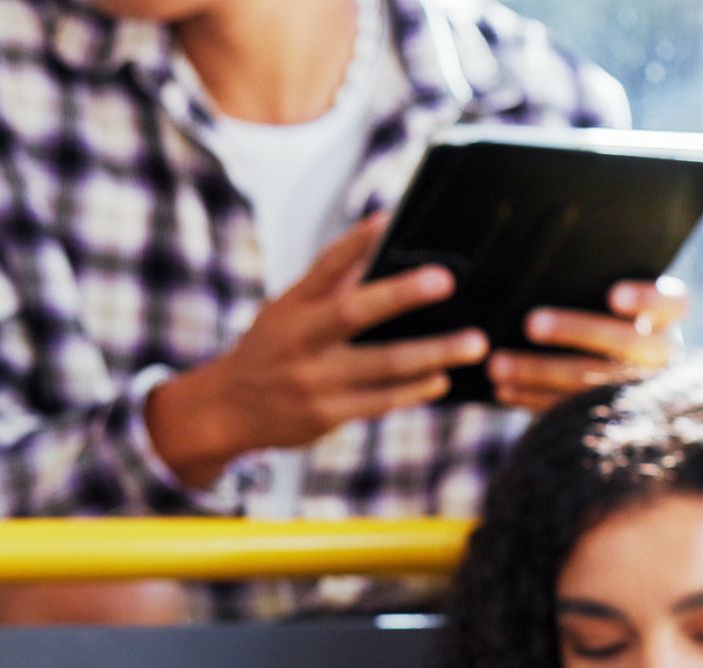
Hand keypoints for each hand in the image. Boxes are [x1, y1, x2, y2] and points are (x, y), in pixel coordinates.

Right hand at [145, 214, 487, 485]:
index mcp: (292, 307)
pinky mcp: (326, 415)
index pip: (324, 266)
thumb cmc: (272, 350)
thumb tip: (376, 242)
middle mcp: (300, 340)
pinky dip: (415, 389)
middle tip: (446, 280)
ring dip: (433, 353)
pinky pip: (381, 401)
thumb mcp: (288, 313)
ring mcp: (313, 379)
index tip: (391, 218)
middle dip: (401, 294)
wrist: (228, 411)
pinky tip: (441, 379)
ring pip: (382, 364)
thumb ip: (330, 286)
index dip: (356, 241)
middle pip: (354, 312)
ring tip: (474, 343)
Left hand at [487, 277, 686, 412]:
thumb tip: (539, 262)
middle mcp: (662, 354)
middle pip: (627, 342)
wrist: (619, 368)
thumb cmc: (602, 309)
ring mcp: (640, 389)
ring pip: (594, 382)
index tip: (614, 295)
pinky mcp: (611, 415)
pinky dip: (535, 400)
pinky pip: (574, 409)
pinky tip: (504, 391)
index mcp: (667, 316)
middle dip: (576, 331)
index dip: (647, 300)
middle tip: (531, 324)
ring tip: (497, 365)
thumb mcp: (606, 292)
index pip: (672, 303)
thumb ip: (590, 280)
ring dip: (541, 371)